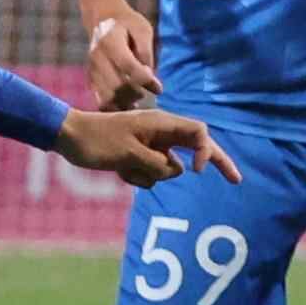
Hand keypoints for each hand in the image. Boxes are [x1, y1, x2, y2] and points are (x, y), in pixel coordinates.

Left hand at [57, 106, 240, 188]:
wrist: (68, 137)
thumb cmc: (97, 140)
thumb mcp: (130, 154)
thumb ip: (158, 164)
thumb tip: (177, 171)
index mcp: (162, 123)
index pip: (199, 134)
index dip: (206, 152)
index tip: (197, 171)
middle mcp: (161, 133)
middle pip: (197, 148)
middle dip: (214, 164)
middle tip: (237, 181)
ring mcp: (152, 145)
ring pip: (169, 168)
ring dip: (150, 175)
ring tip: (125, 167)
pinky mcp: (141, 156)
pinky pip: (152, 174)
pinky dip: (138, 177)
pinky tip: (119, 170)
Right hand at [84, 0, 159, 108]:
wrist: (102, 19)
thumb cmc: (127, 23)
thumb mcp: (142, 29)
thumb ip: (146, 51)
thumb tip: (149, 76)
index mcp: (110, 41)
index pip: (128, 66)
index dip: (145, 80)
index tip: (159, 88)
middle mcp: (97, 57)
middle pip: (116, 85)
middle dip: (135, 93)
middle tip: (146, 93)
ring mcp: (92, 69)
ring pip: (106, 96)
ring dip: (125, 103)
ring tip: (138, 99)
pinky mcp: (90, 78)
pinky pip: (99, 99)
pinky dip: (115, 106)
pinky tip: (128, 104)